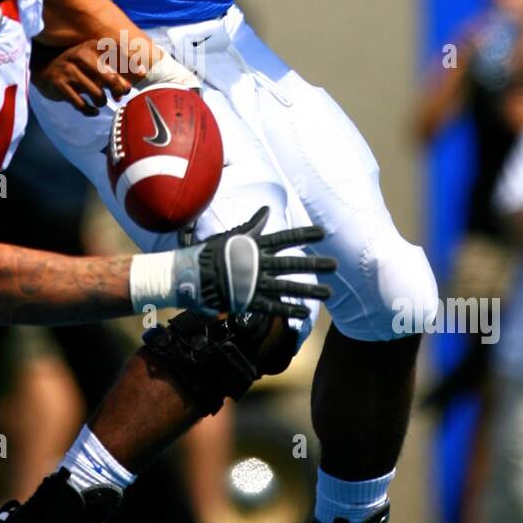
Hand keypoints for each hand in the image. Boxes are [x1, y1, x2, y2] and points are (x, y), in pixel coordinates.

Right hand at [33, 38, 134, 114]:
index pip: (116, 51)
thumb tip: (127, 89)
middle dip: (119, 88)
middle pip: (109, 77)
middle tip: (120, 94)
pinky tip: (93, 111)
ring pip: (96, 93)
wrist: (44, 68)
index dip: (132, 63)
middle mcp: (80, 55)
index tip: (143, 74)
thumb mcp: (92, 61)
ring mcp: (68, 70)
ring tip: (100, 101)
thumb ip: (111, 72)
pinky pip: (80, 104)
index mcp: (91, 46)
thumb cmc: (77, 66)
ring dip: (102, 101)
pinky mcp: (58, 85)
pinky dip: (90, 110)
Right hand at [173, 206, 335, 316]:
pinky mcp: (248, 301)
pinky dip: (288, 309)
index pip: (284, 238)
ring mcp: (253, 283)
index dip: (303, 235)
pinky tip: (304, 312)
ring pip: (287, 286)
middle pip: (291, 264)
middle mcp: (257, 264)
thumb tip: (266, 210)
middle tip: (334, 265)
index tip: (322, 233)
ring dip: (309, 290)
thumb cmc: (210, 253)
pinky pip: (272, 307)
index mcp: (254, 246)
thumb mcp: (233, 236)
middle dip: (314, 264)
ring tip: (329, 292)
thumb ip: (253, 225)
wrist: (188, 275)